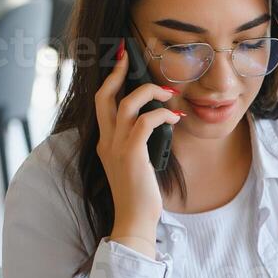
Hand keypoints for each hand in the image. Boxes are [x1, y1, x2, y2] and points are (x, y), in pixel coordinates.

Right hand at [94, 40, 181, 254]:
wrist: (134, 220)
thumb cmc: (139, 195)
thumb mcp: (134, 164)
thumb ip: (138, 143)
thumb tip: (158, 123)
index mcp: (105, 142)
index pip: (102, 103)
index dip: (110, 81)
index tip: (121, 63)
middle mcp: (106, 141)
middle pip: (105, 95)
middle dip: (118, 72)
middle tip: (130, 56)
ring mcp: (117, 147)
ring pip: (128, 104)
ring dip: (151, 92)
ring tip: (170, 95)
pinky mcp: (132, 154)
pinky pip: (146, 122)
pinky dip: (162, 114)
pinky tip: (175, 118)